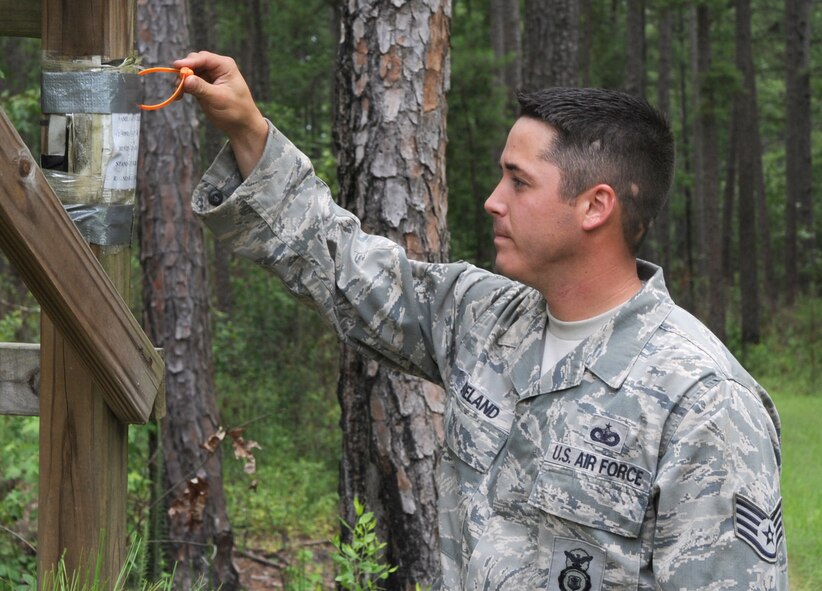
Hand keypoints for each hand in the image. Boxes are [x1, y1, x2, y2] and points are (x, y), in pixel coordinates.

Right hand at [174, 51, 267, 177]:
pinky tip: (179, 96)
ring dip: (182, 80)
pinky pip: (189, 82)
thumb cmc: (235, 110)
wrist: (241, 125)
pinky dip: (183, 87)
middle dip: (184, 70)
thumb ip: (202, 88)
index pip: (204, 58)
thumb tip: (186, 78)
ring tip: (179, 93)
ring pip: (189, 71)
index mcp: (224, 65)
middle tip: (178, 84)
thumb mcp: (219, 99)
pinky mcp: (203, 85)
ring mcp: (209, 76)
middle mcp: (216, 67)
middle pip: (194, 62)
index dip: (189, 61)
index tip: (176, 66)